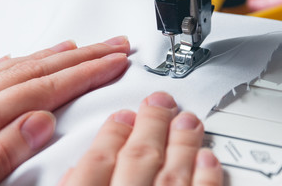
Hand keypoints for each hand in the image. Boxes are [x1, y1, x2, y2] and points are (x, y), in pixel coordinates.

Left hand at [0, 36, 129, 184]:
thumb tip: (41, 123)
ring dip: (56, 55)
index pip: (48, 88)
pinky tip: (28, 58)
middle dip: (84, 55)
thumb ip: (1, 153)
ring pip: (19, 66)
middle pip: (40, 70)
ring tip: (81, 47)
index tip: (115, 62)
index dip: (87, 73)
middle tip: (113, 45)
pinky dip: (19, 62)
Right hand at [60, 92, 222, 185]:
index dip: (112, 132)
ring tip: (187, 120)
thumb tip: (73, 171)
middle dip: (150, 123)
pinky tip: (208, 158)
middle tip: (159, 102)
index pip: (97, 162)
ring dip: (182, 143)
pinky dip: (206, 177)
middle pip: (139, 158)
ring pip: (172, 175)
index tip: (122, 115)